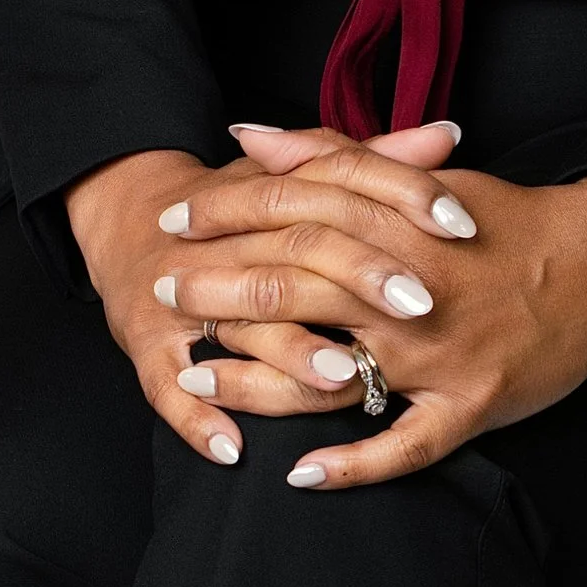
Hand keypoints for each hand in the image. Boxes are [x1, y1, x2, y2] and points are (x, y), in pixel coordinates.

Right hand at [64, 119, 469, 470]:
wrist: (126, 218)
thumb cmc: (230, 208)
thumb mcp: (294, 179)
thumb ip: (370, 162)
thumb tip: (445, 137)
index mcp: (265, 200)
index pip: (340, 188)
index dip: (402, 201)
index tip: (460, 224)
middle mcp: (222, 246)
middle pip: (297, 255)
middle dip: (359, 281)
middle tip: (422, 306)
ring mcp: (180, 300)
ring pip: (239, 327)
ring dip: (290, 355)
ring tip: (343, 377)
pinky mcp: (146, 347)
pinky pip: (167, 390)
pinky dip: (198, 421)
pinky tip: (233, 450)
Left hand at [154, 119, 586, 490]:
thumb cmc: (505, 221)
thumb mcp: (421, 180)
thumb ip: (333, 155)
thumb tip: (249, 134)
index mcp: (403, 222)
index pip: (294, 208)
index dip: (226, 212)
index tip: (175, 218)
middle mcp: (414, 286)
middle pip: (297, 282)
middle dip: (218, 287)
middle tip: (163, 292)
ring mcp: (441, 353)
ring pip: (333, 368)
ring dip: (258, 376)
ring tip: (199, 377)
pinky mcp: (472, 404)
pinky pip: (404, 444)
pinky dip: (351, 464)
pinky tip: (298, 474)